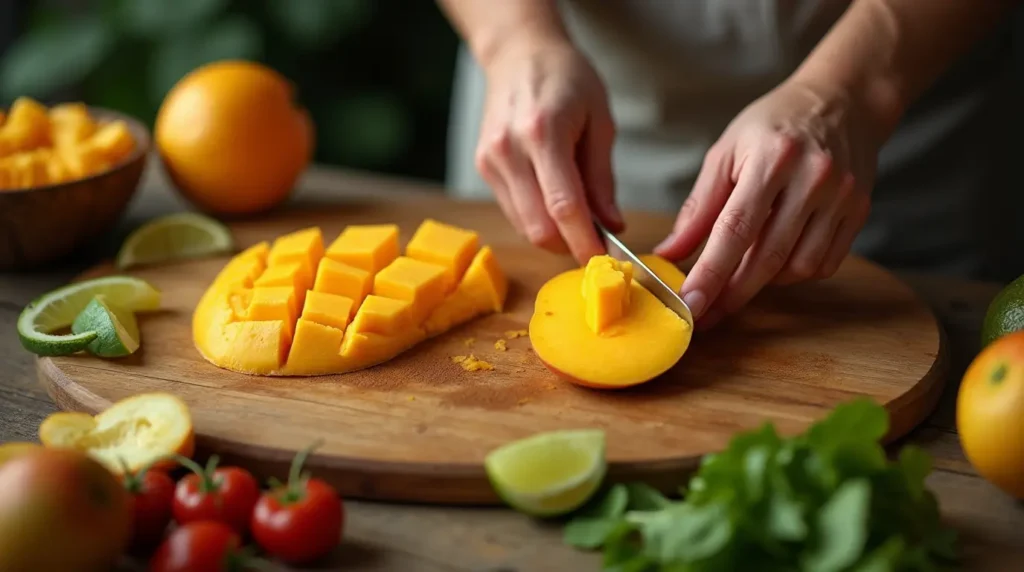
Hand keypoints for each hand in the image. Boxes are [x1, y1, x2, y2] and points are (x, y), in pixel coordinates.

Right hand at [474, 35, 623, 263]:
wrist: (519, 53)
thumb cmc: (566, 79)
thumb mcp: (600, 120)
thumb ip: (602, 178)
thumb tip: (612, 225)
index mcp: (543, 132)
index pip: (564, 206)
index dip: (584, 241)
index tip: (605, 259)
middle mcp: (509, 150)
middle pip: (538, 226)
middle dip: (569, 245)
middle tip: (596, 244)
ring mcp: (490, 161)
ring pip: (523, 225)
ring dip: (553, 235)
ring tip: (578, 220)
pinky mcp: (483, 167)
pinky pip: (513, 210)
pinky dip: (537, 218)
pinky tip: (554, 203)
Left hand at [654, 79, 876, 327]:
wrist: (843, 100)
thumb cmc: (774, 125)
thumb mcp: (726, 153)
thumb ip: (698, 207)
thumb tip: (670, 254)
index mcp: (773, 159)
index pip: (735, 229)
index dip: (710, 273)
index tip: (690, 304)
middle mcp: (813, 179)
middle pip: (767, 257)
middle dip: (732, 294)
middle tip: (704, 316)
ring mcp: (841, 197)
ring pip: (797, 267)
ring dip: (763, 282)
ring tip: (741, 271)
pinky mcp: (859, 211)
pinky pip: (823, 263)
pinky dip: (793, 272)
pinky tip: (776, 259)